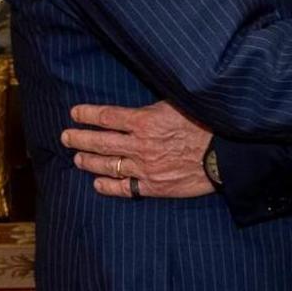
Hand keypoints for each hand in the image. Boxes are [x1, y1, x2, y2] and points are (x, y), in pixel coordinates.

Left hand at [62, 101, 215, 198]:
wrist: (226, 155)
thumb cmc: (207, 124)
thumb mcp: (179, 103)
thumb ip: (156, 106)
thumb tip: (140, 102)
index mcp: (145, 120)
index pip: (107, 116)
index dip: (87, 114)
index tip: (74, 113)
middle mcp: (140, 144)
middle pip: (101, 141)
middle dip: (80, 139)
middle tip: (65, 137)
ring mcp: (146, 167)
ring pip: (108, 165)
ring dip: (89, 161)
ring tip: (77, 158)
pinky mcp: (155, 186)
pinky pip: (125, 188)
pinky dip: (108, 186)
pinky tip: (97, 184)